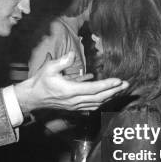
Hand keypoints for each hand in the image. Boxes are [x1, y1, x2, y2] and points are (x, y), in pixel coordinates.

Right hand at [14, 51, 128, 112]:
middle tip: (126, 85)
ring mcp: (75, 105)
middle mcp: (75, 100)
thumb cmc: (40, 82)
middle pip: (99, 97)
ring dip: (110, 96)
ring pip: (97, 103)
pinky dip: (102, 101)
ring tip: (120, 90)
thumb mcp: (49, 68)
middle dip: (114, 91)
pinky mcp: (74, 107)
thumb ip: (61, 61)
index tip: (118, 81)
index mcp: (70, 91)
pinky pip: (92, 105)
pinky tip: (108, 97)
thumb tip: (72, 54)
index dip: (107, 85)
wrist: (33, 98)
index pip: (93, 89)